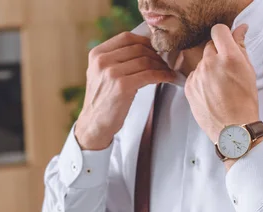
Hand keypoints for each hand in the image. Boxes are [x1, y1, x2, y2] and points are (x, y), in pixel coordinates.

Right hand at [75, 32, 175, 149]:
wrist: (94, 124)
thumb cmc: (103, 100)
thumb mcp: (101, 73)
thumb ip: (115, 58)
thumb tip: (145, 47)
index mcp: (96, 54)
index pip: (126, 37)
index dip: (145, 41)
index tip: (155, 49)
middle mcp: (102, 61)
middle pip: (138, 48)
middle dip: (155, 54)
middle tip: (165, 62)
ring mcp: (111, 73)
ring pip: (146, 61)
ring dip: (161, 66)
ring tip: (167, 71)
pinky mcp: (122, 86)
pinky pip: (149, 75)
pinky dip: (162, 76)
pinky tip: (168, 78)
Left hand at [185, 24, 259, 143]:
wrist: (232, 129)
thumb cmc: (245, 101)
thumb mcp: (249, 71)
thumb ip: (241, 47)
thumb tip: (239, 29)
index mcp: (229, 57)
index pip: (219, 30)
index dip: (223, 35)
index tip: (226, 42)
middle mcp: (210, 63)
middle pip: (209, 46)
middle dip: (218, 53)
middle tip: (226, 69)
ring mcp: (197, 75)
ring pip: (202, 62)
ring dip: (209, 68)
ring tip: (219, 86)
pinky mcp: (188, 86)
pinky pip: (194, 75)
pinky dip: (201, 80)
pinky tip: (211, 92)